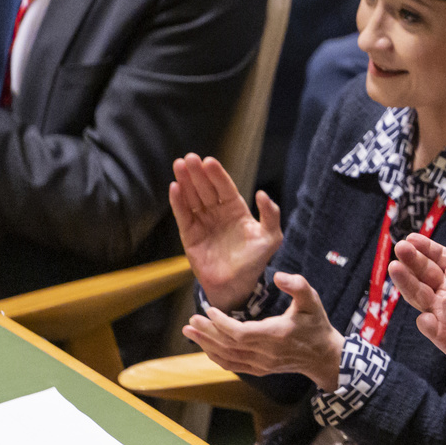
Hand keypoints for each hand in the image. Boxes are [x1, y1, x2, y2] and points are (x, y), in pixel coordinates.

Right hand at [170, 153, 282, 310]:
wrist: (237, 285)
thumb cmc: (255, 261)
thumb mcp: (271, 237)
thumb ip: (270, 215)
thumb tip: (262, 193)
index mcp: (236, 210)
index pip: (225, 187)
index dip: (217, 174)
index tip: (209, 161)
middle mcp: (218, 213)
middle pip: (206, 188)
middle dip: (198, 173)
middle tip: (190, 158)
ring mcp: (203, 222)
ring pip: (192, 198)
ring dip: (185, 182)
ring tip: (179, 165)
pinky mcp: (190, 235)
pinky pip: (183, 215)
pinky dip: (178, 202)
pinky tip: (175, 187)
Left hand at [183, 271, 344, 390]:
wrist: (324, 356)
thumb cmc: (316, 325)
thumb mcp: (312, 301)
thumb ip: (298, 286)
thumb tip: (279, 276)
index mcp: (276, 335)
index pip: (240, 333)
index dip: (221, 324)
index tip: (208, 310)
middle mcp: (266, 353)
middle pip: (229, 345)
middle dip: (207, 332)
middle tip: (190, 320)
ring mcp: (262, 364)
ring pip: (227, 357)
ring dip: (206, 345)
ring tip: (189, 331)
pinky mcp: (260, 370)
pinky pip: (233, 365)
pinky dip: (216, 356)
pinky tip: (205, 346)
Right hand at [390, 219, 445, 364]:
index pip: (442, 259)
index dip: (428, 248)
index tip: (413, 236)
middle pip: (428, 277)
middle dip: (414, 262)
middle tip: (400, 248)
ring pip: (425, 301)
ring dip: (410, 286)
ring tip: (396, 269)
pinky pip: (440, 336)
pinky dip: (432, 328)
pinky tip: (425, 319)